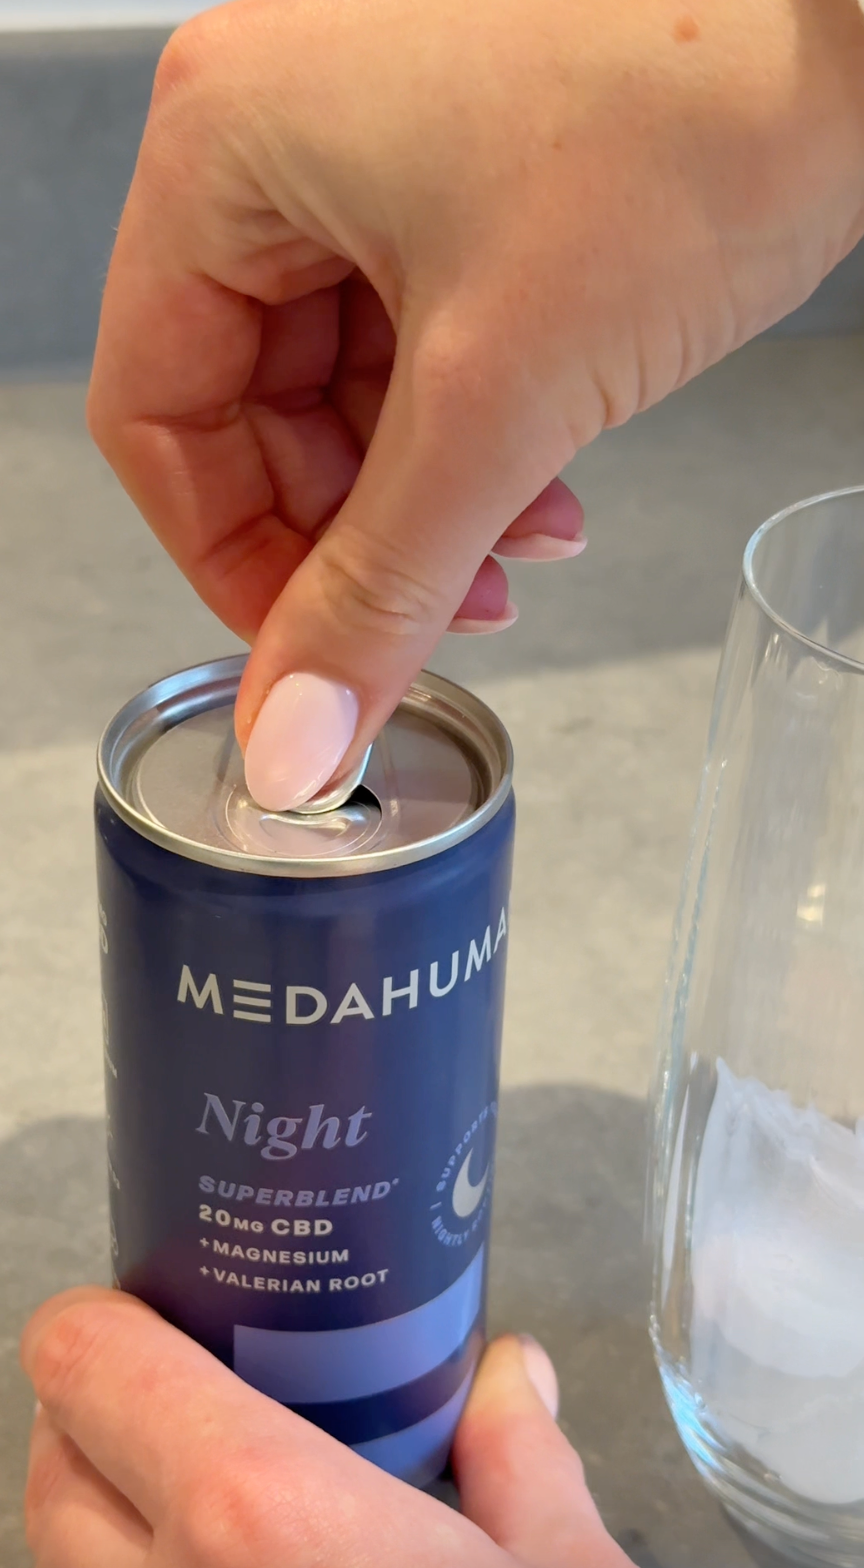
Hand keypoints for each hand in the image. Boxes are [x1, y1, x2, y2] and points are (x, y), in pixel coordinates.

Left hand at [22, 1287, 631, 1567]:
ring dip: (107, 1533)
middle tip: (192, 1410)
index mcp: (254, 1513)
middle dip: (101, 1425)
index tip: (163, 1316)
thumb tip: (511, 1378)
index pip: (79, 1360)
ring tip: (205, 1521)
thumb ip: (522, 1459)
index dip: (105, 1323)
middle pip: (49, 1469)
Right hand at [87, 0, 863, 808]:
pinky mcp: (461, 171)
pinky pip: (421, 342)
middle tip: (440, 610)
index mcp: (225, 146)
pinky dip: (476, 430)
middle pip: (252, 410)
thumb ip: (383, 586)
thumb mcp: (499, 393)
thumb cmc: (694, 102)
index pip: (157, 412)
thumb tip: (294, 735)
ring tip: (528, 546)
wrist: (854, 12)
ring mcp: (371, 145)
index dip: (231, 559)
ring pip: (346, 390)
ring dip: (434, 494)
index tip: (310, 651)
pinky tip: (550, 481)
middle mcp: (277, 133)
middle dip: (359, 532)